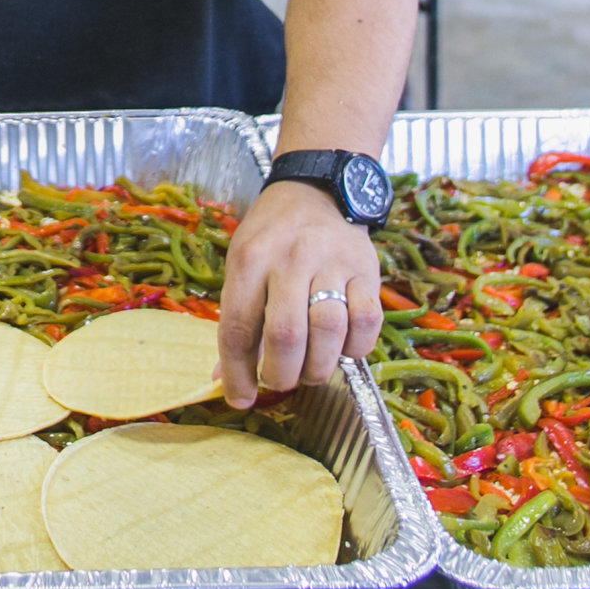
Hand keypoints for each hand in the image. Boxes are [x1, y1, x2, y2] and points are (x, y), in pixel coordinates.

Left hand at [216, 179, 382, 405]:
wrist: (316, 190)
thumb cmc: (271, 237)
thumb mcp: (242, 264)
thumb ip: (237, 318)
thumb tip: (222, 379)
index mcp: (249, 260)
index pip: (238, 328)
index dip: (237, 373)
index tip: (240, 398)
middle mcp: (290, 258)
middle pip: (286, 335)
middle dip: (282, 375)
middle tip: (281, 381)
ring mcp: (332, 261)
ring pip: (328, 331)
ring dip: (319, 367)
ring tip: (311, 370)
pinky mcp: (366, 268)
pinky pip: (367, 321)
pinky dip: (356, 348)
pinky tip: (343, 348)